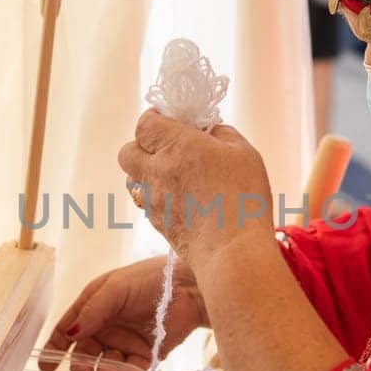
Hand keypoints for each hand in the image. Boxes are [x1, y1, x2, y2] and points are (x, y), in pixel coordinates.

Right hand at [38, 256, 207, 370]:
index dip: (55, 348)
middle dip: (81, 365)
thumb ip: (92, 311)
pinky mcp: (147, 354)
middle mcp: (107, 327)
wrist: (189, 287)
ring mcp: (126, 342)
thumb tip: (69, 334)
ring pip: (106, 365)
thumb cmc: (150, 279)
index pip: (68, 330)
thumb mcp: (115, 289)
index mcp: (94, 307)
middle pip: (85, 353)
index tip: (46, 366)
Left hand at [116, 110, 276, 274]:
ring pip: (132, 180)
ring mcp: (153, 201)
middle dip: (142, 146)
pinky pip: (146, 203)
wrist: (232, 252)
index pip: (144, 123)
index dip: (154, 118)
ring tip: (172, 176)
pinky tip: (182, 201)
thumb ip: (222, 133)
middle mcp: (156, 171)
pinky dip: (157, 197)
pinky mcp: (157, 224)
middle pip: (127, 151)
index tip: (170, 119)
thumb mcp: (244, 153)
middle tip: (167, 148)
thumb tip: (210, 130)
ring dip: (145, 173)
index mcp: (176, 146)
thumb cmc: (243, 198)